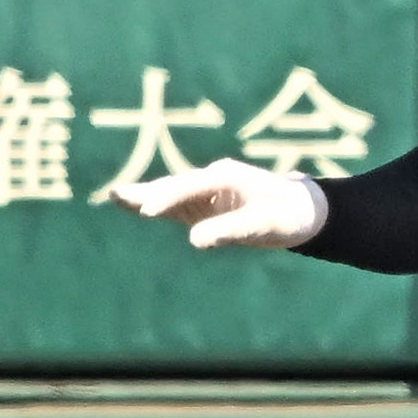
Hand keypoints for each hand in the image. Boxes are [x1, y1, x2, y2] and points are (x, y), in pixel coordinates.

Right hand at [109, 159, 328, 250]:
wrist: (302, 209)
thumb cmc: (287, 215)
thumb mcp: (263, 224)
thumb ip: (230, 229)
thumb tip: (195, 240)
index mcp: (227, 176)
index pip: (192, 186)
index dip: (168, 197)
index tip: (147, 211)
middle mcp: (213, 178)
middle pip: (174, 185)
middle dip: (146, 192)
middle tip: (115, 195)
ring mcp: (207, 189)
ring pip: (171, 192)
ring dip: (145, 196)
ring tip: (115, 196)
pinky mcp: (206, 204)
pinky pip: (177, 203)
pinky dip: (156, 204)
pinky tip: (134, 206)